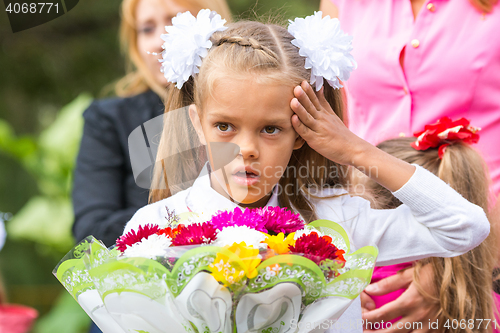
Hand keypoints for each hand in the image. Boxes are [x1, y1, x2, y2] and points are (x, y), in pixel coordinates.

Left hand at [290, 81, 414, 190]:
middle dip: (304, 96)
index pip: (316, 99)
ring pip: (308, 117)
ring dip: (300, 109)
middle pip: (311, 106)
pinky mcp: (316, 140)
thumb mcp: (332, 115)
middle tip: (297, 86)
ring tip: (293, 100)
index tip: (303, 81)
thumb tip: (319, 87)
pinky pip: (306, 132)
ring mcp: (319, 129)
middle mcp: (322, 119)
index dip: (309, 91)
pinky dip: (299, 126)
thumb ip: (323, 102)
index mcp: (325, 113)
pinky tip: (293, 119)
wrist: (353, 149)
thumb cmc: (341, 134)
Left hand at [362, 265, 439, 332]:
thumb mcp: (409, 273)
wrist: (461, 275)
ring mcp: (430, 325)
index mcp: (409, 302)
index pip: (381, 316)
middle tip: (363, 332)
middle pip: (391, 332)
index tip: (359, 318)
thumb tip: (370, 289)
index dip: (367, 318)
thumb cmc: (433, 271)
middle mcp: (419, 317)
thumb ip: (388, 284)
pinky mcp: (439, 328)